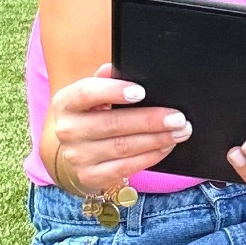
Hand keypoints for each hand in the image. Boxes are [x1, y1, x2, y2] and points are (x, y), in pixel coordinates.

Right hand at [48, 63, 191, 195]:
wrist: (80, 149)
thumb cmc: (95, 113)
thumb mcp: (96, 94)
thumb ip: (107, 79)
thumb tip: (119, 68)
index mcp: (66, 102)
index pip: (86, 93)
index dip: (113, 91)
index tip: (141, 91)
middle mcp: (67, 130)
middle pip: (113, 124)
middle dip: (150, 120)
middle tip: (177, 118)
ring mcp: (77, 156)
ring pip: (123, 147)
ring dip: (157, 140)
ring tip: (179, 132)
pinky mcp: (90, 176)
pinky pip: (125, 167)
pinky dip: (150, 157)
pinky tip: (165, 147)